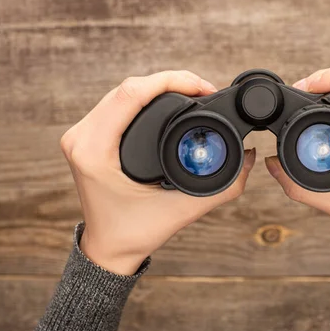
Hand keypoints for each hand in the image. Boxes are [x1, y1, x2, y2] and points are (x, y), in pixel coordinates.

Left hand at [60, 70, 256, 274]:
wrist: (108, 249)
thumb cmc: (134, 234)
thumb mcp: (182, 211)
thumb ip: (222, 186)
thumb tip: (249, 157)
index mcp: (94, 151)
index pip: (131, 94)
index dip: (172, 81)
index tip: (203, 88)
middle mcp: (81, 137)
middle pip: (128, 86)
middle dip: (170, 81)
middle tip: (203, 90)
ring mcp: (80, 134)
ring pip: (122, 91)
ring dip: (157, 86)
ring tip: (191, 92)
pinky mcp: (87, 136)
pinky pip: (117, 102)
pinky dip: (145, 96)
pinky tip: (167, 100)